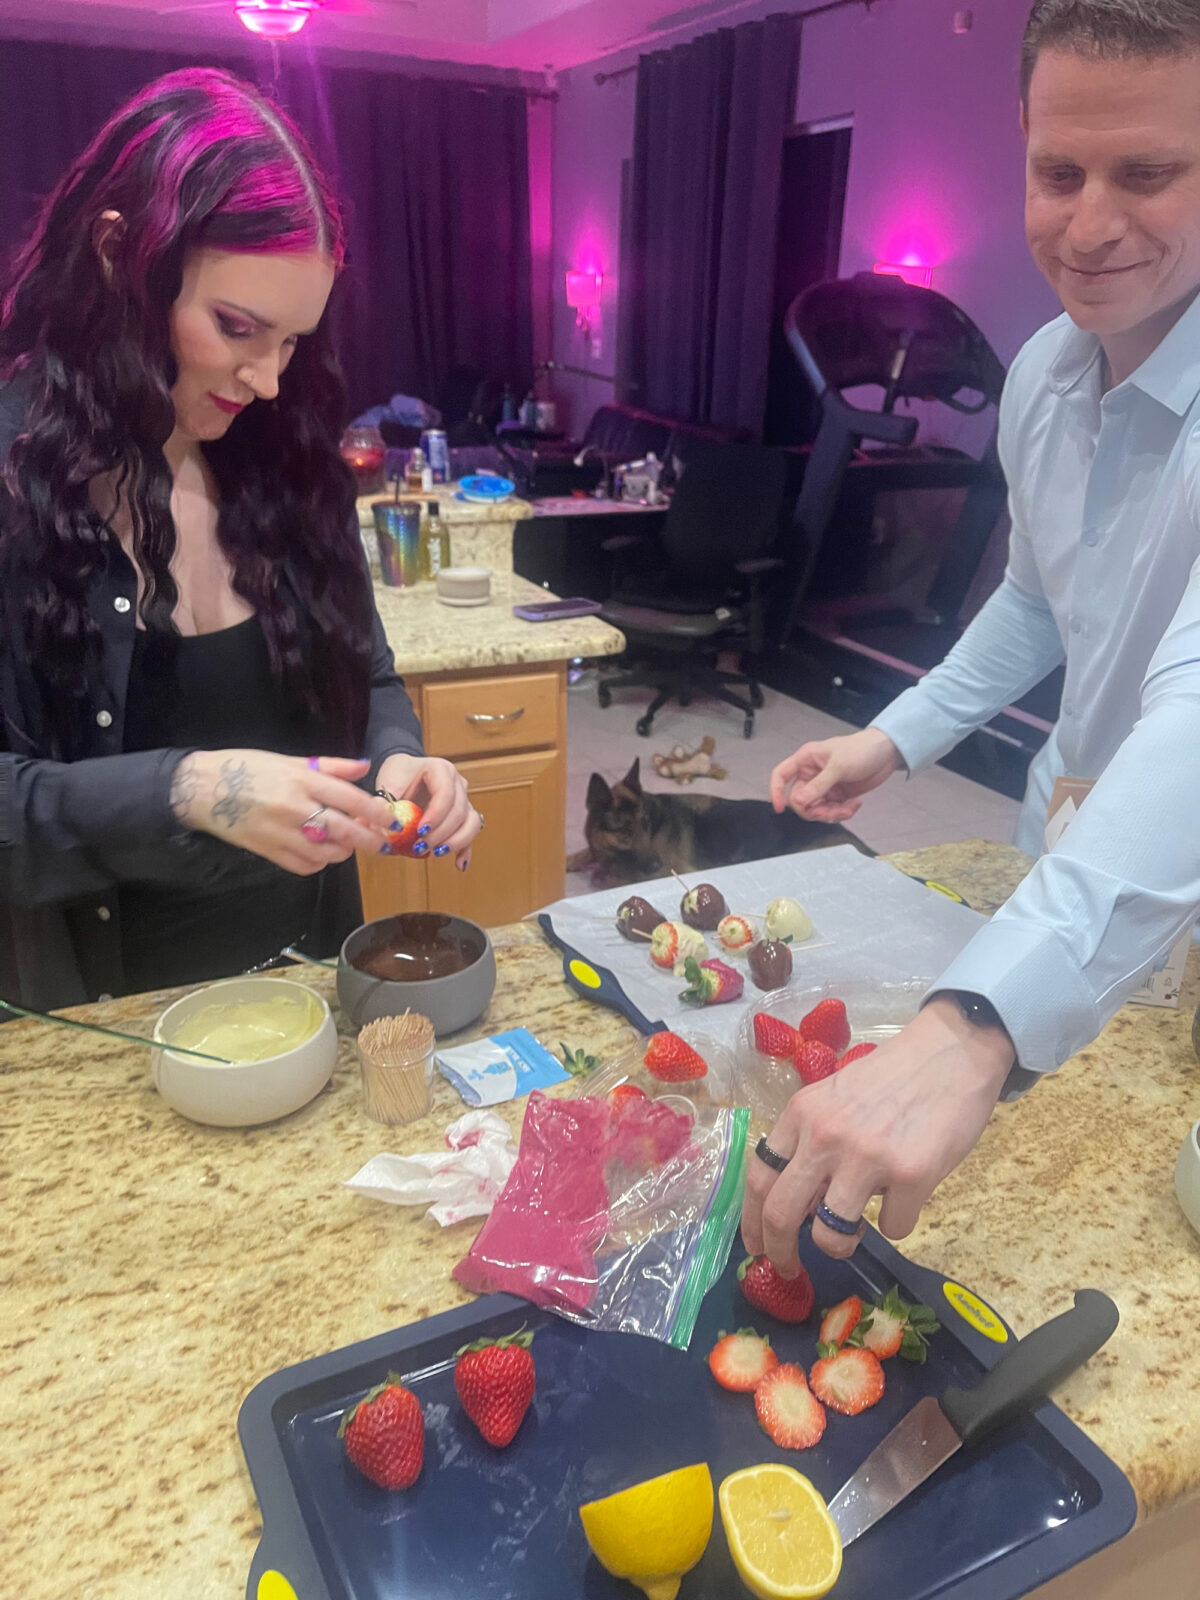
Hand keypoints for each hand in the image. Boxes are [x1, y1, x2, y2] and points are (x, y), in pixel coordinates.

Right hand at [171, 750, 395, 874]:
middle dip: (369, 840)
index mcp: (301, 780)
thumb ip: (330, 766)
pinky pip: (304, 866)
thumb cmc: (247, 768)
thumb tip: (364, 767)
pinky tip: (322, 853)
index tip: (390, 820)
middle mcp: (294, 808)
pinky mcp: (268, 851)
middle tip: (383, 843)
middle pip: (343, 830)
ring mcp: (280, 833)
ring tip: (348, 844)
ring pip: (326, 853)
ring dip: (343, 851)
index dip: (375, 812)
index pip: (349, 799)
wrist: (202, 789)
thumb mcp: (290, 760)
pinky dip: (319, 863)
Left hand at [377, 753, 481, 869]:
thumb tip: (373, 821)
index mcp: (441, 770)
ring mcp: (464, 800)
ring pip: (472, 822)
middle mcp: (458, 783)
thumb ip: (383, 801)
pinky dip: (466, 850)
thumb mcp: (388, 782)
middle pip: (459, 811)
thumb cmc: (398, 775)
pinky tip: (458, 864)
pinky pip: (470, 833)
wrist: (405, 774)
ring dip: (456, 841)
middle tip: (421, 846)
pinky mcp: (463, 816)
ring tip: (436, 852)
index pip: (446, 793)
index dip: (436, 815)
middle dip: (442, 833)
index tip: (420, 831)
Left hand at [741, 997, 1013, 1272]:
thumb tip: (794, 1203)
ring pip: (831, 1235)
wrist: (951, 1051)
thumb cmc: (891, 1079)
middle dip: (779, 1253)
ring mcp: (868, 1156)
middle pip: (781, 1213)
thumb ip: (810, 1140)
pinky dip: (897, 1221)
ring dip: (841, 1245)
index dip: (752, 1221)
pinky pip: (892, 1228)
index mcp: (802, 1114)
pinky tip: (907, 1195)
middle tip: (787, 1269)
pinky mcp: (911, 1175)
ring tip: (856, 1229)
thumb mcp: (834, 1097)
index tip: (757, 1246)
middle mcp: (826, 1135)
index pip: (759, 1177)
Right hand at [770, 726, 899, 822]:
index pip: (781, 775)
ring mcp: (824, 786)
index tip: (779, 808)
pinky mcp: (837, 795)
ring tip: (848, 809)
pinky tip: (855, 805)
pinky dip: (842, 813)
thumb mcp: (839, 766)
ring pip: (816, 809)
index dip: (776, 791)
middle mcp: (812, 774)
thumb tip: (799, 802)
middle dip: (814, 810)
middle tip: (829, 812)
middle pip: (799, 800)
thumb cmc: (862, 749)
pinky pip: (831, 811)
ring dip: (831, 814)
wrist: (886, 753)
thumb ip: (819, 785)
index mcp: (806, 760)